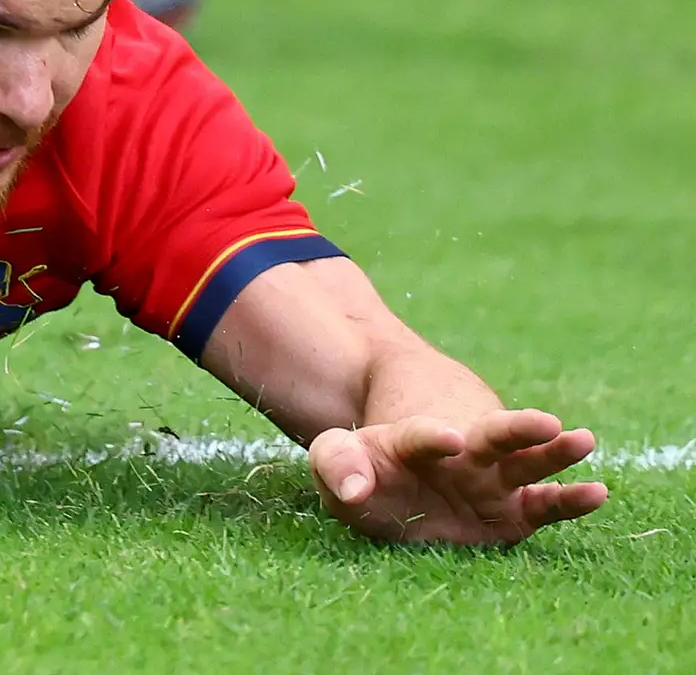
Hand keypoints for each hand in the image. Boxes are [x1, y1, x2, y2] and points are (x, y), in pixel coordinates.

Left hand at [308, 409, 607, 544]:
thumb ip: (335, 464)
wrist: (397, 469)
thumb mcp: (338, 457)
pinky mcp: (513, 511)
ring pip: (527, 462)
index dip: (431, 436)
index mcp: (413, 441)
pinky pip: (546, 505)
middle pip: (491, 436)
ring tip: (582, 440)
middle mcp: (461, 456)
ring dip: (553, 453)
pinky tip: (598, 492)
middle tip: (544, 422)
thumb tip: (355, 489)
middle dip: (516, 429)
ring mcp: (491, 480)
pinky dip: (570, 501)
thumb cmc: (368, 464)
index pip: (420, 435)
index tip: (448, 437)